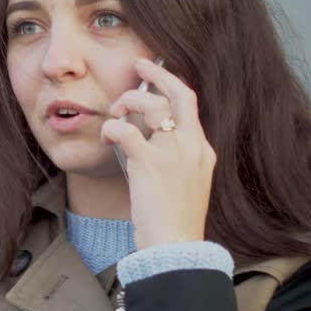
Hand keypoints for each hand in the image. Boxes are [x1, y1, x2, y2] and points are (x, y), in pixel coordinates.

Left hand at [101, 58, 215, 249]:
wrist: (177, 247)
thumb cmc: (176, 223)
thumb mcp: (188, 186)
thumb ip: (177, 162)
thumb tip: (150, 145)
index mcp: (203, 151)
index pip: (191, 106)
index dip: (173, 86)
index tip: (158, 77)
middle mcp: (192, 146)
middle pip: (181, 93)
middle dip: (159, 73)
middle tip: (140, 64)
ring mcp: (173, 153)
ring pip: (153, 104)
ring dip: (130, 100)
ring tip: (116, 111)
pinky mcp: (150, 164)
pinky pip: (127, 130)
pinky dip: (113, 126)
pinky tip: (106, 135)